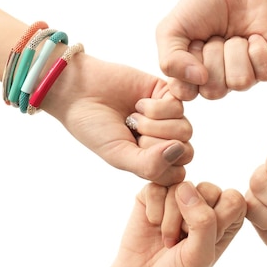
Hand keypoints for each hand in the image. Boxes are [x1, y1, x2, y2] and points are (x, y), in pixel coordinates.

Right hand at [43, 54, 192, 185]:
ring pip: (184, 130)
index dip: (156, 166)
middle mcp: (165, 141)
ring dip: (153, 124)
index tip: (132, 154)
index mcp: (155, 161)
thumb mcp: (119, 155)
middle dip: (154, 144)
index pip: (177, 175)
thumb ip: (149, 164)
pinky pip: (179, 107)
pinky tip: (138, 104)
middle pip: (185, 152)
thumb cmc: (95, 128)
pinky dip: (155, 108)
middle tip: (131, 133)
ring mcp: (170, 119)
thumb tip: (179, 150)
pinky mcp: (169, 95)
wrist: (80, 91)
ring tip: (132, 118)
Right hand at [109, 181, 245, 266]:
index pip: (234, 199)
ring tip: (168, 240)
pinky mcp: (154, 194)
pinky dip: (154, 210)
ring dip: (171, 220)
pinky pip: (157, 187)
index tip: (202, 244)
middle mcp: (205, 203)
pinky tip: (153, 226)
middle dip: (191, 221)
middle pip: (208, 189)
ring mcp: (179, 196)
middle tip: (181, 243)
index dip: (217, 222)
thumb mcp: (200, 256)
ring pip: (181, 187)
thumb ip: (203, 222)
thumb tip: (186, 188)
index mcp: (227, 218)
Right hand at [156, 0, 266, 99]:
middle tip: (215, 36)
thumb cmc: (201, 3)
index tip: (191, 43)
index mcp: (194, 75)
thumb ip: (170, 61)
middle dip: (213, 57)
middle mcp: (220, 79)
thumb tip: (198, 79)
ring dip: (235, 51)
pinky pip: (264, 72)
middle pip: (214, 91)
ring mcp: (246, 72)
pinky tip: (253, 36)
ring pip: (240, 82)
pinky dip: (257, 49)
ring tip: (234, 34)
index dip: (187, 68)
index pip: (187, 93)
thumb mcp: (171, 30)